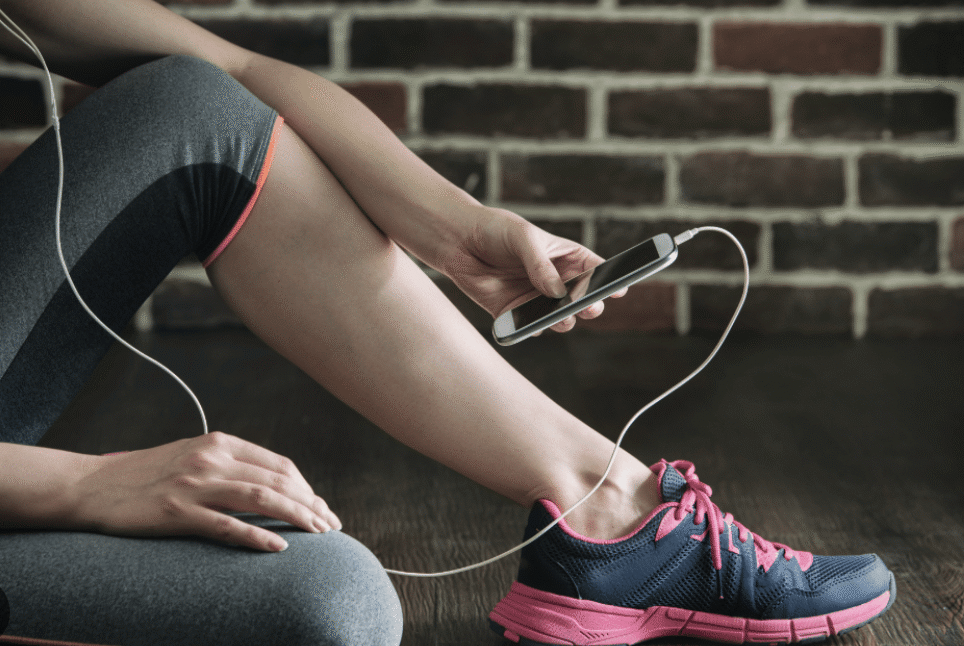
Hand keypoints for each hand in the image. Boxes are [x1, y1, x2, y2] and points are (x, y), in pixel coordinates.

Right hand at [73, 432, 340, 551]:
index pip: (279, 465)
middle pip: (277, 481)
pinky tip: (280, 548)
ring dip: (296, 516)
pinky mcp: (177, 512)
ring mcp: (194, 485)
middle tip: (331, 525)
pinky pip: (227, 526)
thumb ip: (230, 464)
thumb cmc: (146, 475)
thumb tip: (272, 483)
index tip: (321, 507)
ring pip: (260, 499)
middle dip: (310, 504)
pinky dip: (257, 536)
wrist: (92, 486)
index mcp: (220, 443)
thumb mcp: (193, 457)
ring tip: (319, 534)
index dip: (306, 488)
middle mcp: (211, 459)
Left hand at [440, 206, 625, 332]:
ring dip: (564, 320)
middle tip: (588, 307)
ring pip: (561, 319)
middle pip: (584, 301)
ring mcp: (538, 300)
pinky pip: (531, 327)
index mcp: (568, 258)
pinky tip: (531, 323)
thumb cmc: (496, 230)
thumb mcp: (522, 237)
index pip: (596, 270)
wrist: (459, 242)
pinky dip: (533, 328)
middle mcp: (558, 282)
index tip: (619, 289)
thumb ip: (540, 264)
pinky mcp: (517, 315)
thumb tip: (557, 291)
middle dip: (590, 306)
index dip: (610, 280)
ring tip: (560, 316)